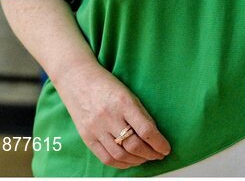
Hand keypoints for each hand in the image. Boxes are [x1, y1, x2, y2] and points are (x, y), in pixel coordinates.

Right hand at [56, 62, 170, 168]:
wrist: (77, 79)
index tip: (166, 149)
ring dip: (137, 161)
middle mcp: (110, 118)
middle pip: (134, 145)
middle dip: (150, 154)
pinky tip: (129, 162)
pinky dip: (120, 164)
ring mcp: (96, 129)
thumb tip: (153, 135)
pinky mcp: (87, 137)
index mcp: (124, 103)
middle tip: (159, 155)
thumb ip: (139, 113)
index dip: (159, 143)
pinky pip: (105, 158)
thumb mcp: (128, 94)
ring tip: (146, 158)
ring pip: (120, 155)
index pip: (146, 130)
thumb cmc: (107, 84)